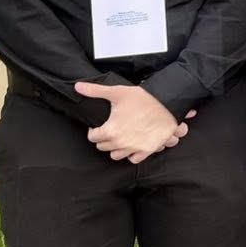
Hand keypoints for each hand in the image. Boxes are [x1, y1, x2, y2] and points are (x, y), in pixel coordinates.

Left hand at [77, 83, 191, 163]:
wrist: (168, 104)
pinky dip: (131, 154)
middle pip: (103, 147)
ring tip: (119, 138)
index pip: (92, 137)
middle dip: (104, 138)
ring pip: (116, 155)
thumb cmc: (144, 98)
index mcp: (110, 131)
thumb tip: (77, 87)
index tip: (98, 125)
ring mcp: (134, 148)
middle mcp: (120, 142)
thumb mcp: (118, 92)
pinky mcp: (147, 150)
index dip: (93, 130)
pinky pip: (133, 159)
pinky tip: (131, 145)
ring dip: (115, 148)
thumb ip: (95, 91)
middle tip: (110, 129)